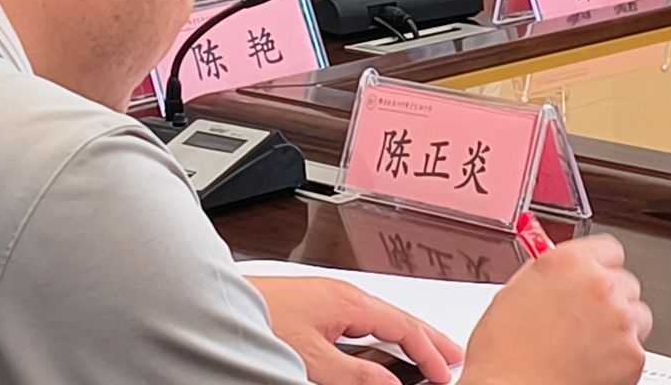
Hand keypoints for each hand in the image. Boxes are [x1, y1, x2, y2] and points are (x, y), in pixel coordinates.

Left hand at [248, 276, 463, 384]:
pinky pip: (360, 320)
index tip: (447, 372)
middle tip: (451, 357)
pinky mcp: (313, 306)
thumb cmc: (260, 321)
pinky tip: (376, 345)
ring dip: (403, 336)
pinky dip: (380, 334)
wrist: (219, 306)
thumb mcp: (313, 360)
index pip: (404, 327)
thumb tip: (391, 383)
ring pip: (379, 318)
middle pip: (397, 317)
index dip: (429, 351)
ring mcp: (327, 298)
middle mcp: (342, 294)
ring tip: (422, 353)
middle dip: (425, 338)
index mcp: (350, 301)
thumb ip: (356, 375)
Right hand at [464, 236, 650, 384]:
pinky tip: (591, 364)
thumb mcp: (516, 292)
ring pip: (636, 315)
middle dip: (610, 299)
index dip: (601, 266)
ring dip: (619, 326)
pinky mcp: (633, 354)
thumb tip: (563, 274)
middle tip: (587, 319)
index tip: (596, 277)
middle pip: (625, 282)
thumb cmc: (504, 352)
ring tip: (589, 344)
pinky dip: (619, 358)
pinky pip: (636, 349)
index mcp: (568, 262)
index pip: (609, 249)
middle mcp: (599, 285)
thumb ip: (550, 275)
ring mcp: (620, 319)